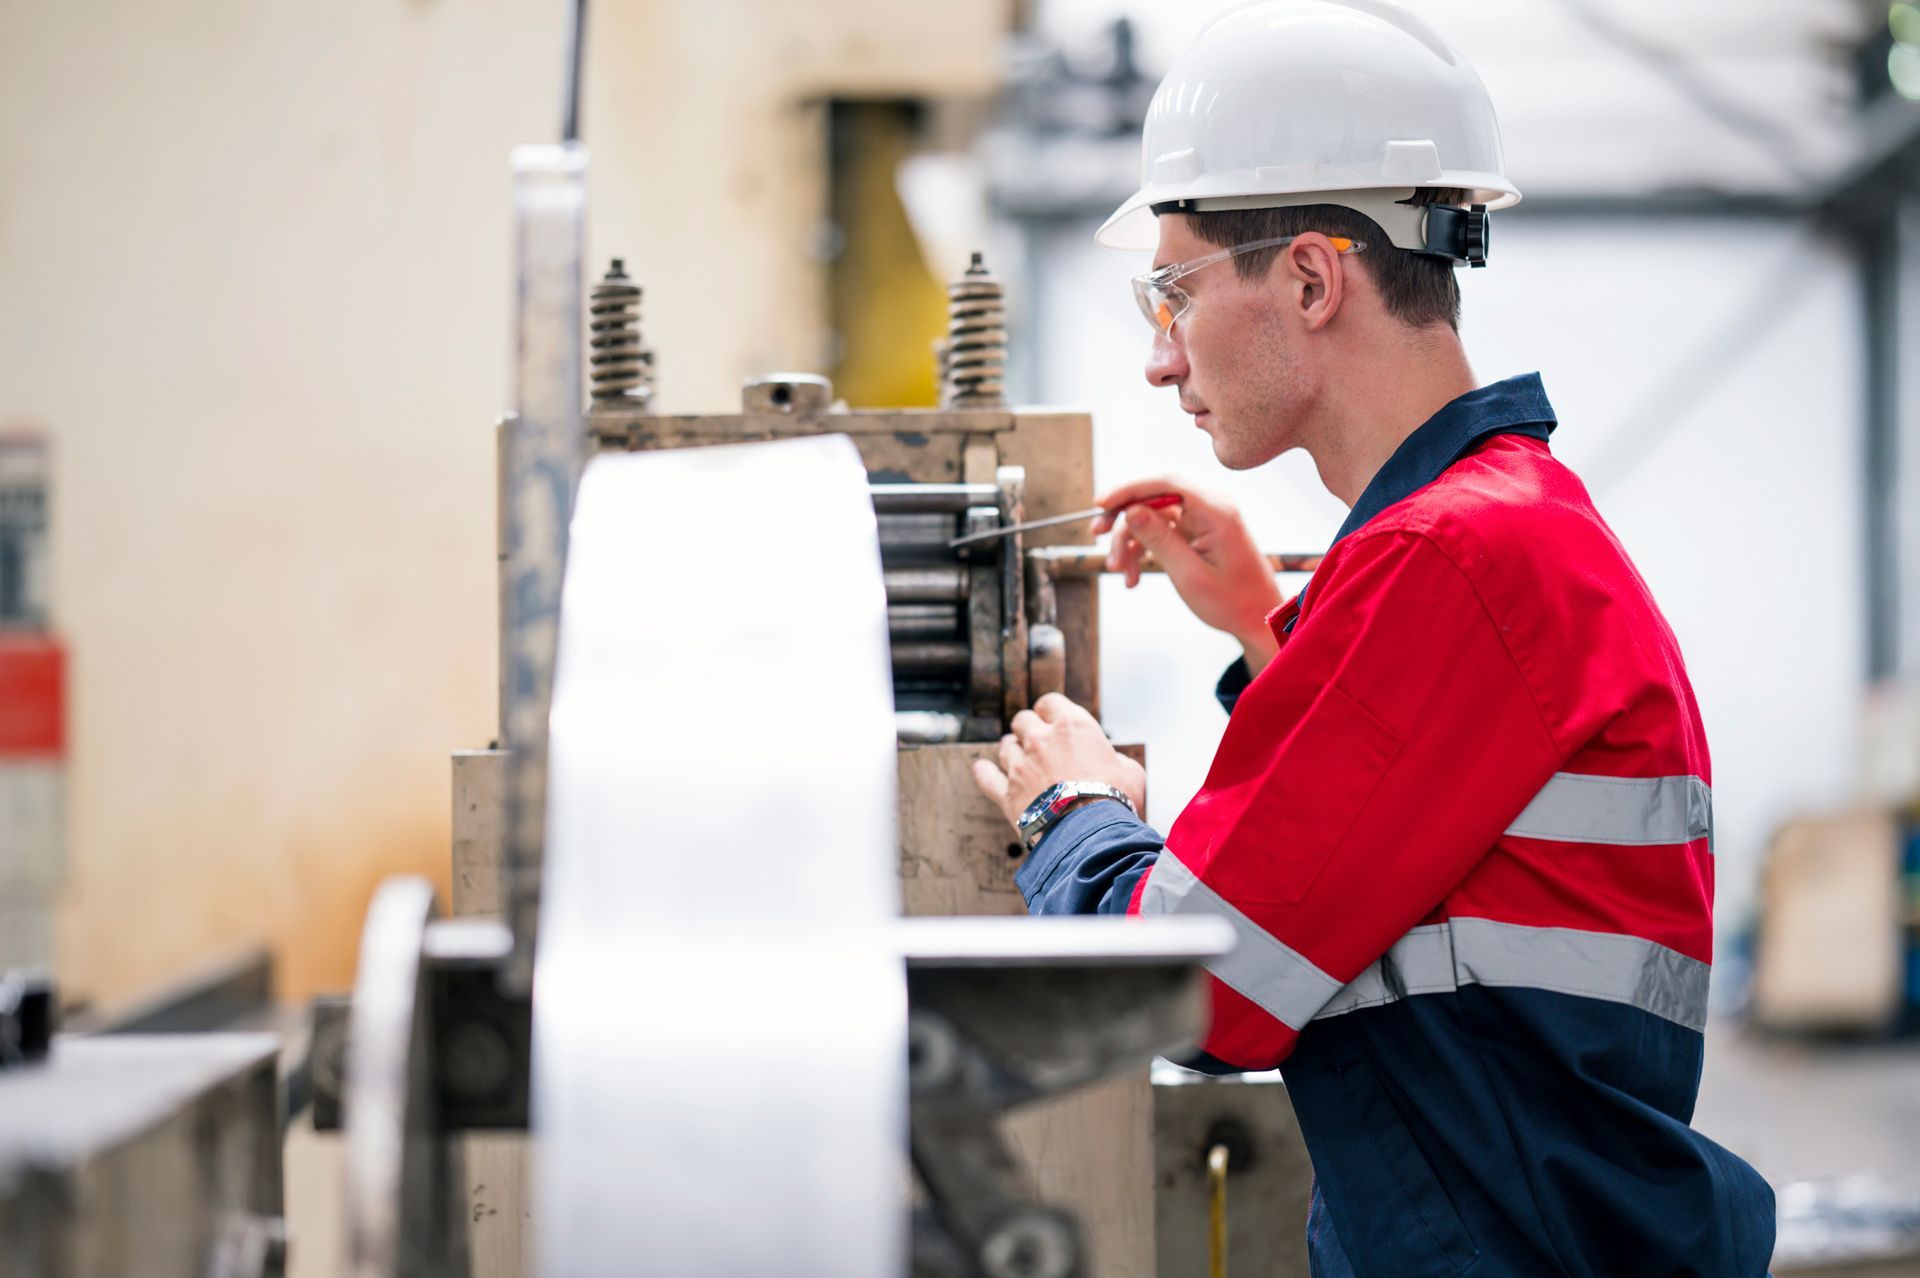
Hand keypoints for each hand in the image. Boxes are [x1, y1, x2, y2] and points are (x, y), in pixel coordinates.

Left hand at [970, 693, 1145, 833]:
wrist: (1091, 834)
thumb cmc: (1116, 801)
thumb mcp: (1131, 772)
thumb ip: (1115, 759)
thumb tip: (1112, 762)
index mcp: (1073, 726)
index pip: (1050, 702)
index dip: (1050, 711)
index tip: (1052, 719)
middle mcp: (1041, 740)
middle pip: (1023, 720)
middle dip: (1029, 728)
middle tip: (1036, 741)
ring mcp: (1020, 766)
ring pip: (1006, 746)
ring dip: (1012, 750)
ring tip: (1018, 758)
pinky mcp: (1007, 793)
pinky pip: (986, 776)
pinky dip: (984, 772)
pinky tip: (982, 768)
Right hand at [1093, 477, 1282, 671]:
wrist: (1259, 619)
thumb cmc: (1233, 602)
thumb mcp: (1190, 575)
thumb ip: (1160, 540)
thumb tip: (1131, 510)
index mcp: (1216, 510)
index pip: (1165, 481)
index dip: (1128, 487)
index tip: (1100, 502)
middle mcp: (1210, 506)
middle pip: (1153, 493)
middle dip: (1123, 515)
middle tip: (1097, 535)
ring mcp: (1202, 518)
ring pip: (1152, 515)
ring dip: (1129, 540)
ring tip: (1119, 570)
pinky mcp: (1196, 531)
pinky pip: (1160, 530)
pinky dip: (1143, 549)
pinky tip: (1133, 575)